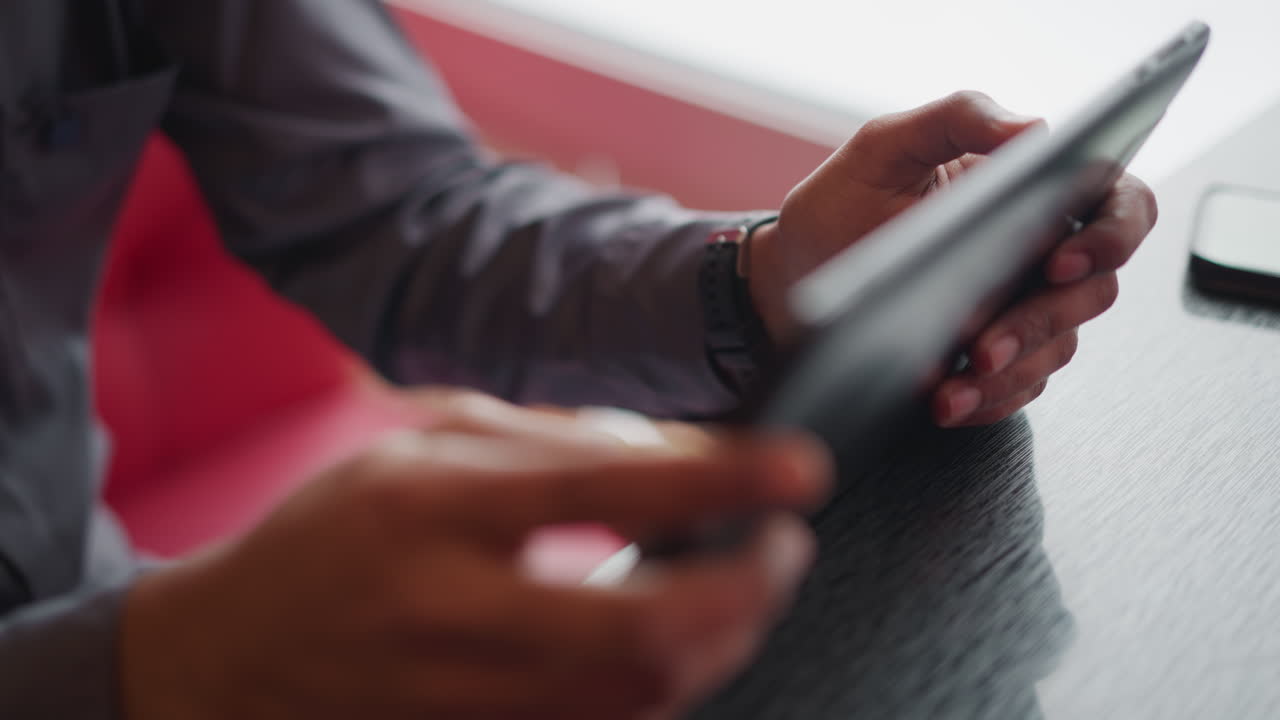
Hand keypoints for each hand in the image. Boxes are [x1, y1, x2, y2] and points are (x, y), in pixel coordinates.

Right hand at [120, 390, 830, 719]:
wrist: (231, 655)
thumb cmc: (334, 531)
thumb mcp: (424, 445)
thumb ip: (550, 443)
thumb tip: (680, 459)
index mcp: (430, 506)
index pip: (603, 486)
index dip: (720, 480)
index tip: (800, 467)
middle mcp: (446, 607)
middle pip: (641, 624)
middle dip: (745, 589)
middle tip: (784, 545)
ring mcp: (460, 693)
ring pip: (636, 690)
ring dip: (722, 640)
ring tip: (749, 585)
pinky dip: (670, 680)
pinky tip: (690, 638)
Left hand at [748, 91, 1157, 426]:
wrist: (795, 274)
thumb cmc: (844, 203)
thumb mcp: (885, 147)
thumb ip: (957, 118)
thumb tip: (1032, 127)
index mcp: (1033, 189)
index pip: (1117, 204)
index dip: (1109, 235)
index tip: (1060, 261)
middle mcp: (1040, 250)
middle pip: (1092, 290)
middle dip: (1040, 321)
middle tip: (986, 343)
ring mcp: (1021, 308)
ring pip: (1056, 348)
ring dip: (1008, 372)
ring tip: (952, 386)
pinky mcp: (997, 360)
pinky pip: (1018, 388)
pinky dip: (986, 399)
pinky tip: (948, 401)